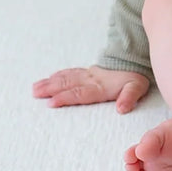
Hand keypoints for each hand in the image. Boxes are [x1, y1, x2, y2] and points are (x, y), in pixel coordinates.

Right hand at [33, 65, 149, 113]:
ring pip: (66, 78)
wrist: (133, 61)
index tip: (51, 103)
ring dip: (50, 83)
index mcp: (100, 87)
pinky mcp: (87, 72)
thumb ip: (129, 98)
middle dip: (51, 89)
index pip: (80, 94)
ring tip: (35, 88)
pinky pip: (70, 73)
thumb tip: (121, 109)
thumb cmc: (134, 79)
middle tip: (35, 93)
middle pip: (68, 85)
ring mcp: (87, 75)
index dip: (65, 98)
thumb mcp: (136, 88)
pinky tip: (49, 79)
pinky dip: (58, 76)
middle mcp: (90, 80)